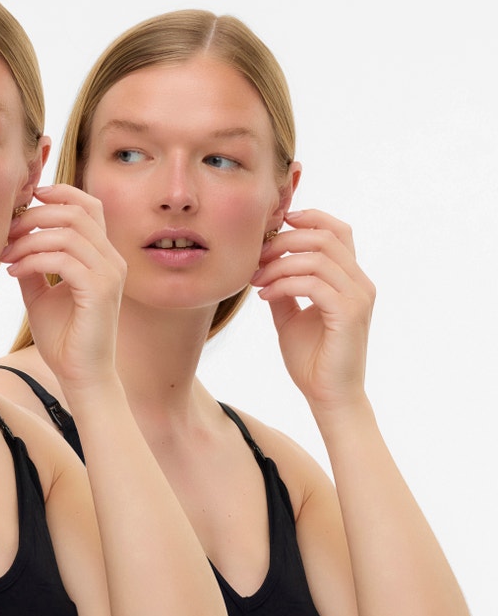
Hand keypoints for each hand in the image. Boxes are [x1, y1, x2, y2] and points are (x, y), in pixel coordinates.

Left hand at [0, 185, 125, 395]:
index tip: (28, 197)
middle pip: (75, 213)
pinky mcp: (99, 290)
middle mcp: (110, 259)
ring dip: (29, 240)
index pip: (88, 206)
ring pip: (67, 234)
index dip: (60, 193)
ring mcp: (108, 273)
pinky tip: (14, 272)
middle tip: (7, 231)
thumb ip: (32, 266)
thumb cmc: (64, 340)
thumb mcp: (40, 295)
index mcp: (101, 256)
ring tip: (6, 255)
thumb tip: (13, 243)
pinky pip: (63, 260)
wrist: (82, 376)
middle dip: (35, 216)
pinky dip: (33, 260)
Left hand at [251, 210, 373, 410]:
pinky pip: (313, 284)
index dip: (309, 218)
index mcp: (350, 279)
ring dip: (280, 264)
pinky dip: (284, 284)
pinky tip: (264, 295)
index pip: (337, 231)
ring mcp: (357, 296)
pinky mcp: (348, 313)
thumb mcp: (290, 317)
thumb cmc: (313, 361)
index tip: (276, 224)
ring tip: (256, 279)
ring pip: (317, 258)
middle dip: (285, 240)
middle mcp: (359, 282)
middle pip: (325, 237)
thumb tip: (265, 266)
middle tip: (256, 256)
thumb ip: (284, 289)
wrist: (329, 397)